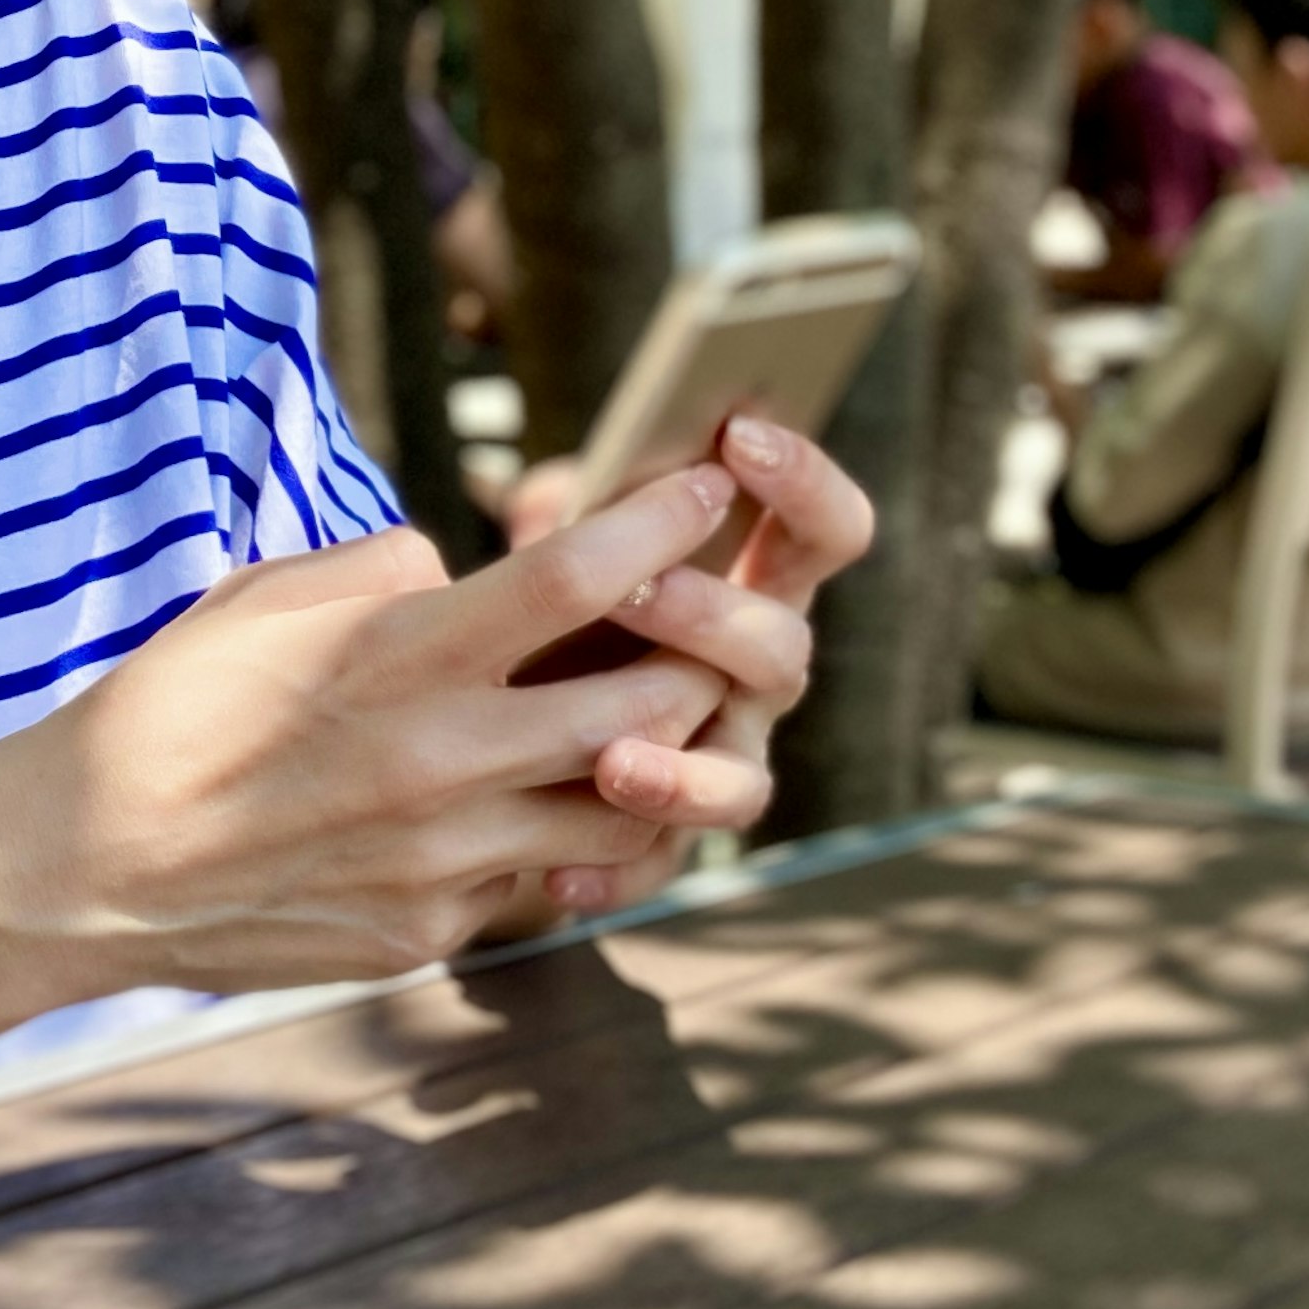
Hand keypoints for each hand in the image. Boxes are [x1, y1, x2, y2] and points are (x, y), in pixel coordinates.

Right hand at [0, 468, 763, 995]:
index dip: (662, 523)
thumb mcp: (270, 596)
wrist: (87, 867)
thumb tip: (465, 576)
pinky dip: (555, 837)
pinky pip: (536, 880)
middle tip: (715, 624)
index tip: (707, 489)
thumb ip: (387, 572)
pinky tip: (537, 806)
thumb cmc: (174, 708)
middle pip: (644, 705)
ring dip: (658, 762)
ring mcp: (444, 861)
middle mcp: (440, 762)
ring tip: (655, 722)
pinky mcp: (430, 931)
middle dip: (702, 657)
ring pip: (622, 811)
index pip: (576, 579)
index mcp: (399, 658)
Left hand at [502, 414, 877, 919]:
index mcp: (750, 589)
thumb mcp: (565, 548)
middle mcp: (753, 682)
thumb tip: (551, 497)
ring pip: (740, 783)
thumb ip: (580, 513)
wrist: (484, 723)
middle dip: (717, 618)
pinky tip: (560, 874)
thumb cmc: (545, 607)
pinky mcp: (664, 840)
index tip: (742, 434)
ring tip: (614, 761)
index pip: (824, 531)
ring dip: (682, 771)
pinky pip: (657, 868)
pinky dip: (614, 872)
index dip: (804, 483)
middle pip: (784, 649)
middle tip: (640, 590)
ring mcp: (720, 764)